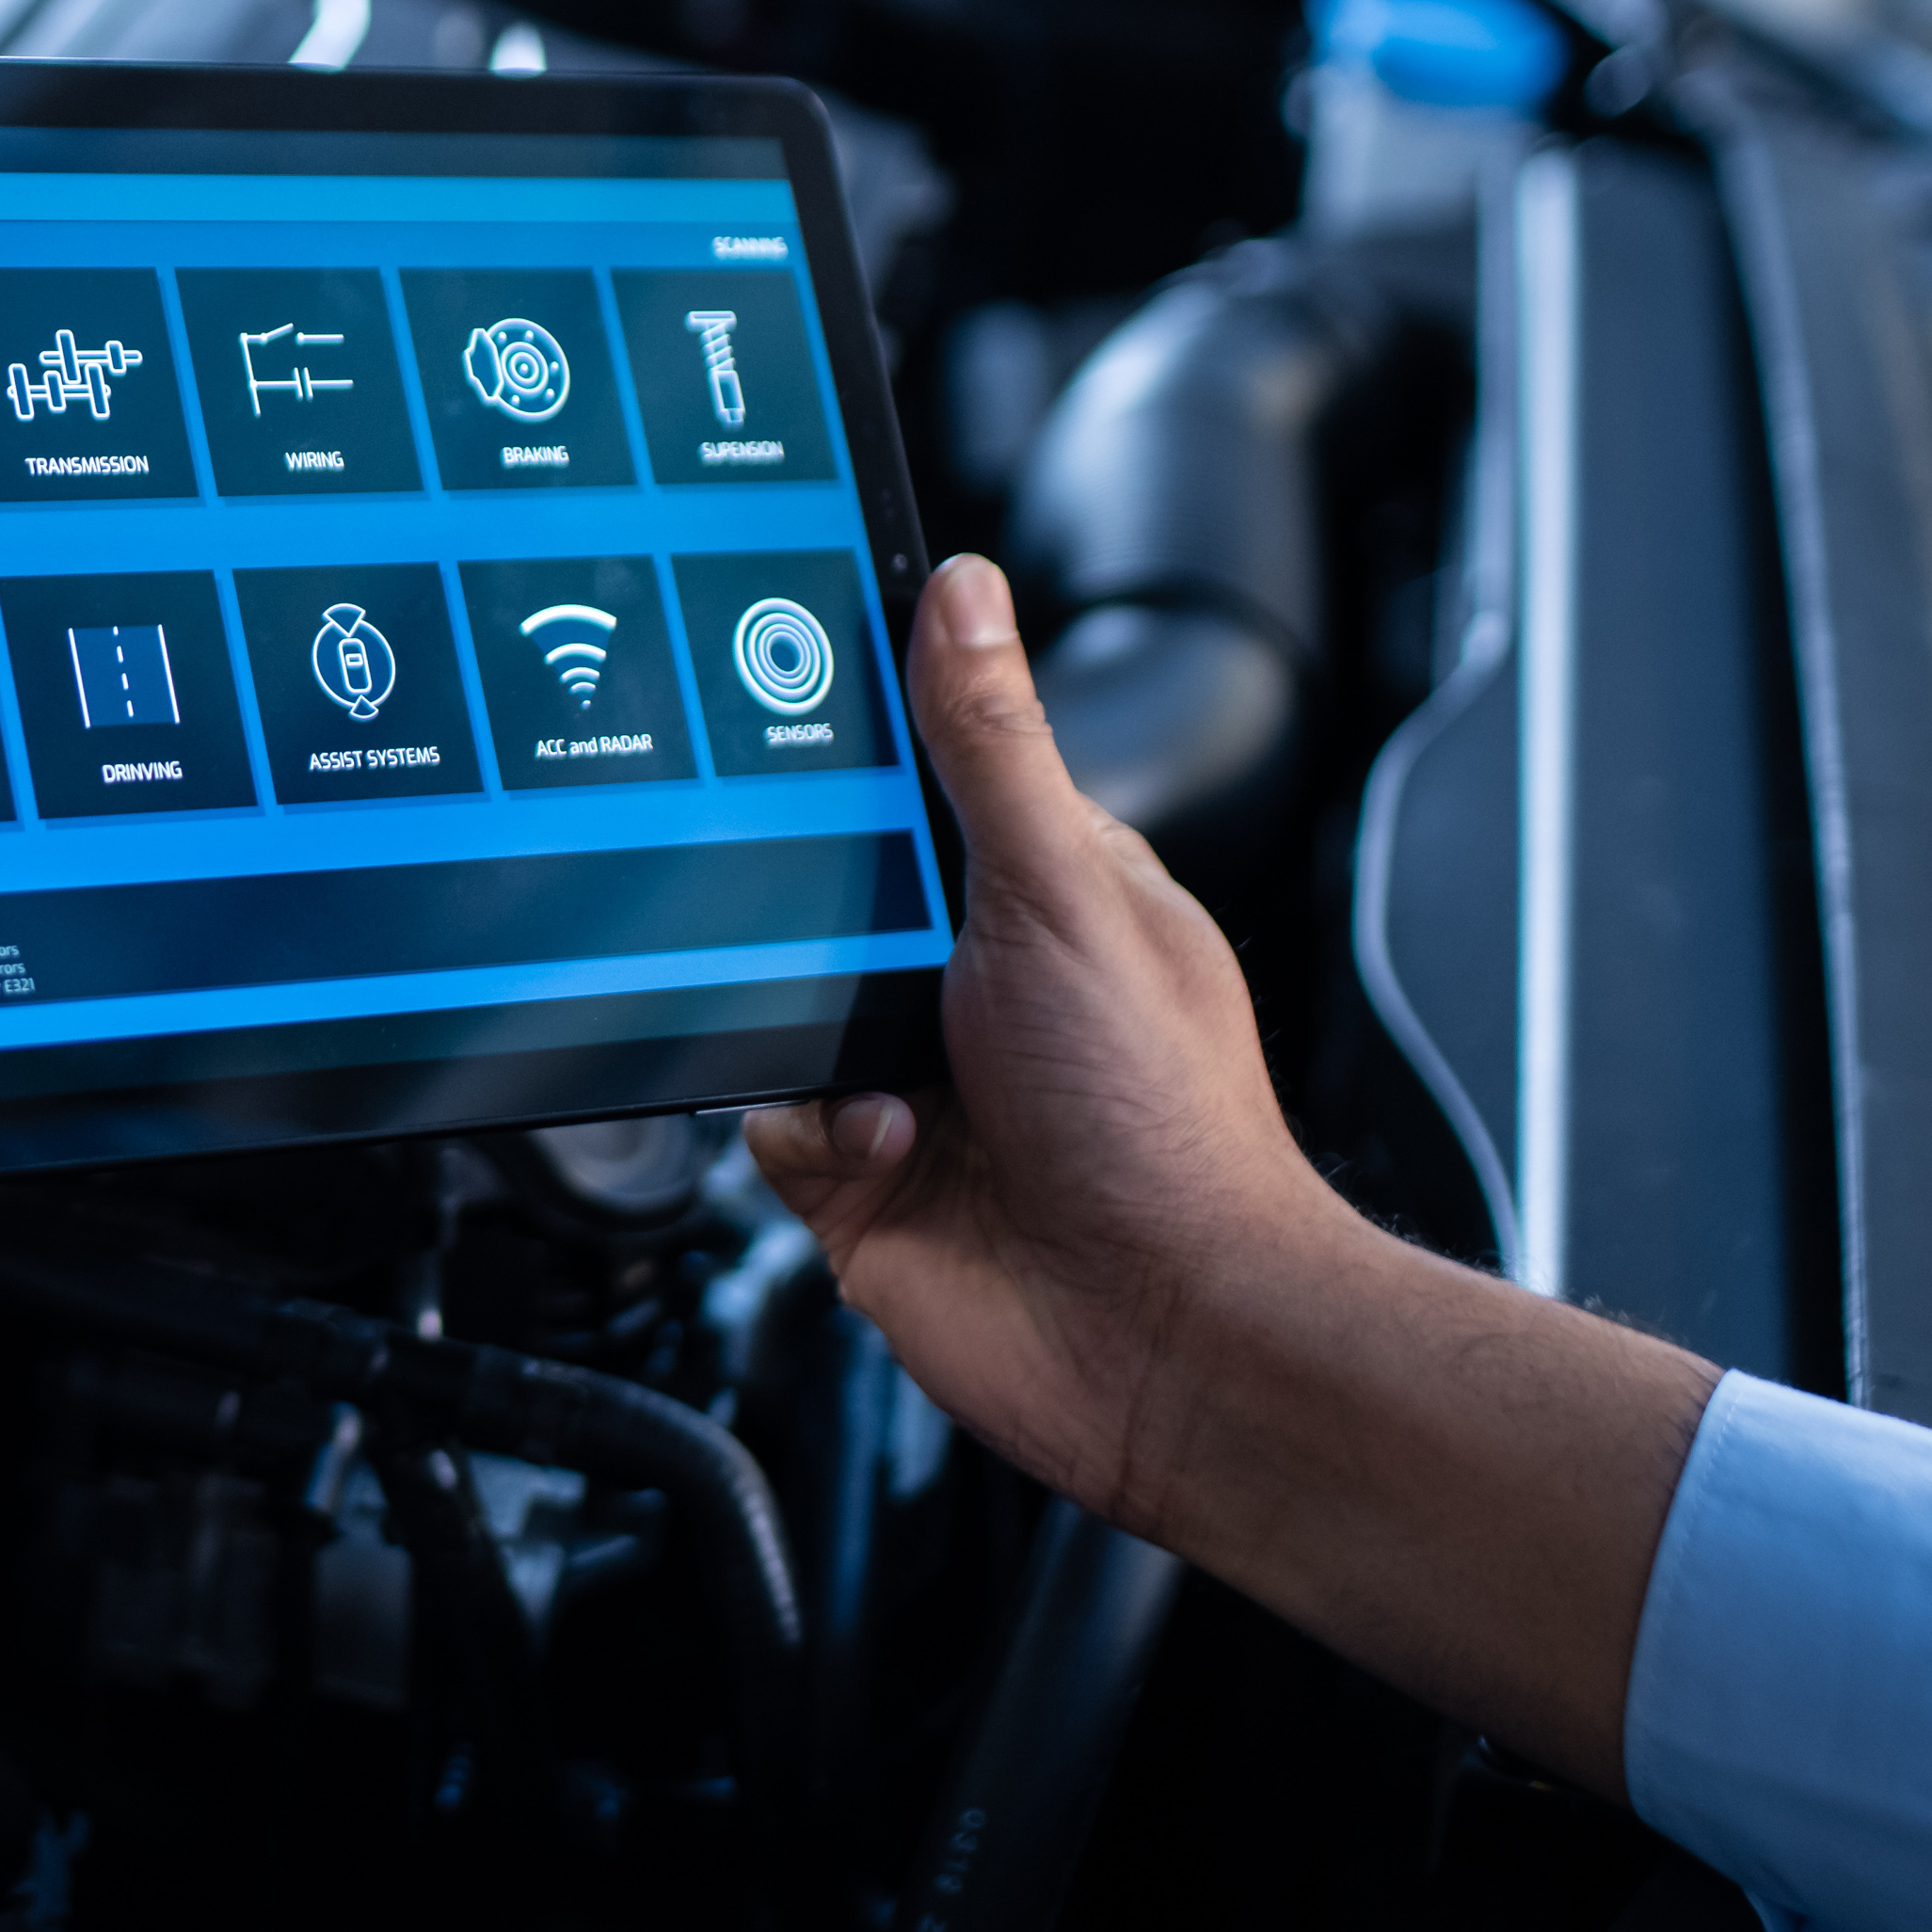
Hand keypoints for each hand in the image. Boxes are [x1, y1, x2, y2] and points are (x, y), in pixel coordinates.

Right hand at [743, 555, 1371, 1536]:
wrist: (1160, 1338)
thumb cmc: (1164, 1126)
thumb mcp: (1064, 895)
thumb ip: (990, 748)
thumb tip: (966, 593)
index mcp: (1043, 892)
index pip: (925, 775)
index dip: (859, 742)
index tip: (784, 695)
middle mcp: (973, 980)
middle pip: (828, 887)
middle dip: (802, 898)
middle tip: (811, 899)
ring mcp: (913, 1078)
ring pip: (778, 1001)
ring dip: (804, 1022)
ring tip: (871, 1050)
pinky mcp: (857, 1179)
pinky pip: (767, 1118)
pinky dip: (810, 1129)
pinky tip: (888, 1144)